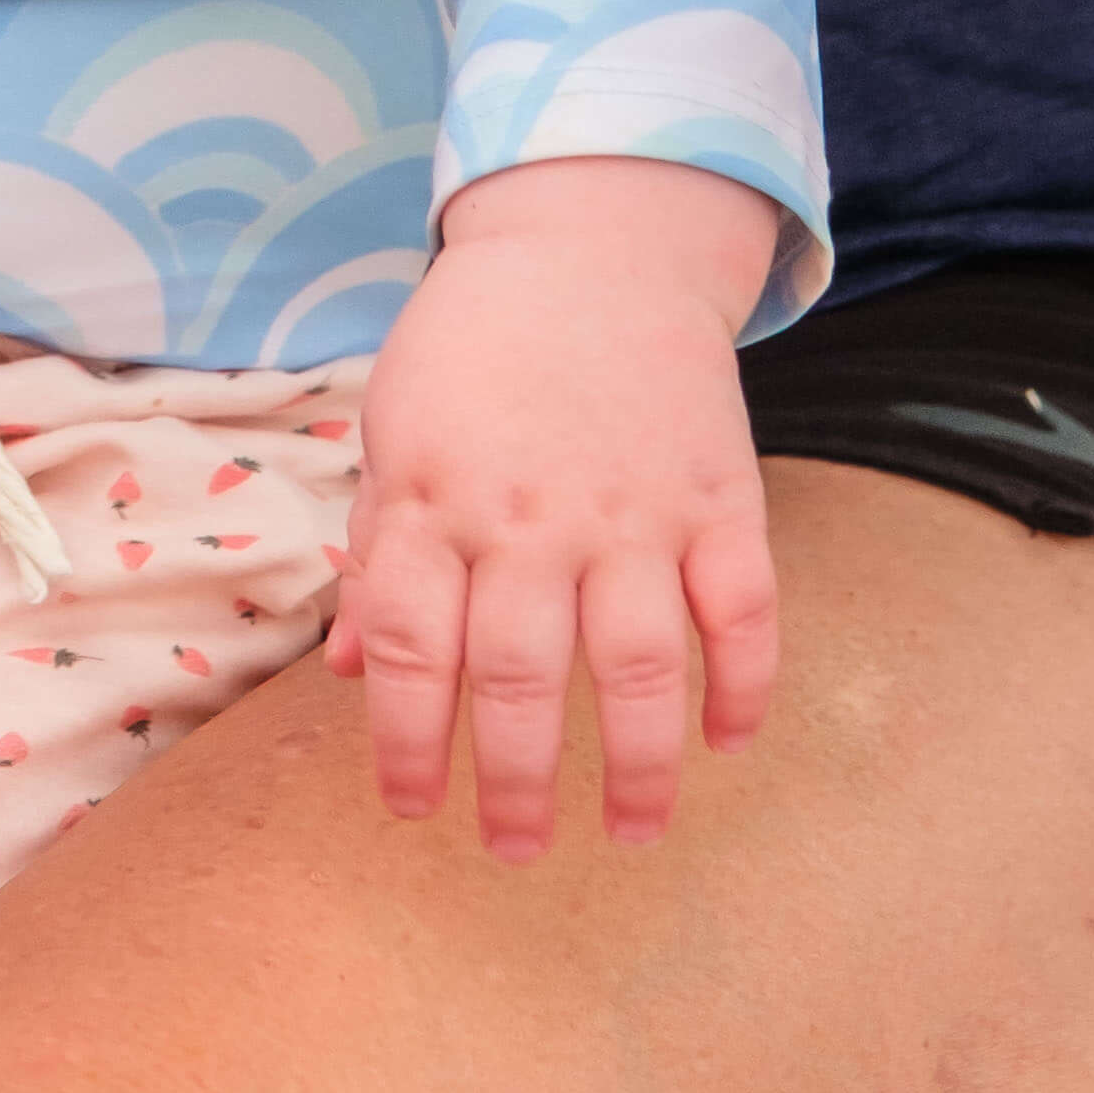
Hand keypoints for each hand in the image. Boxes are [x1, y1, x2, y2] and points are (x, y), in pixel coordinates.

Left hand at [327, 163, 784, 854]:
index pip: (410, 648)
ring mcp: (633, 510)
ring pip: (637, 668)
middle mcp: (530, 516)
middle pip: (520, 678)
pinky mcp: (719, 496)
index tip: (412, 809)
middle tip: (512, 850)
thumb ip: (379, 552)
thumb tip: (351, 672)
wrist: (594, 242)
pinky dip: (742, 686)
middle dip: (513, 784)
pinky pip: (742, 611)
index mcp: (434, 499)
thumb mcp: (396, 429)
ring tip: (627, 833)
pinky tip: (725, 744)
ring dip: (634, 767)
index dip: (406, 741)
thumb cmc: (476, 346)